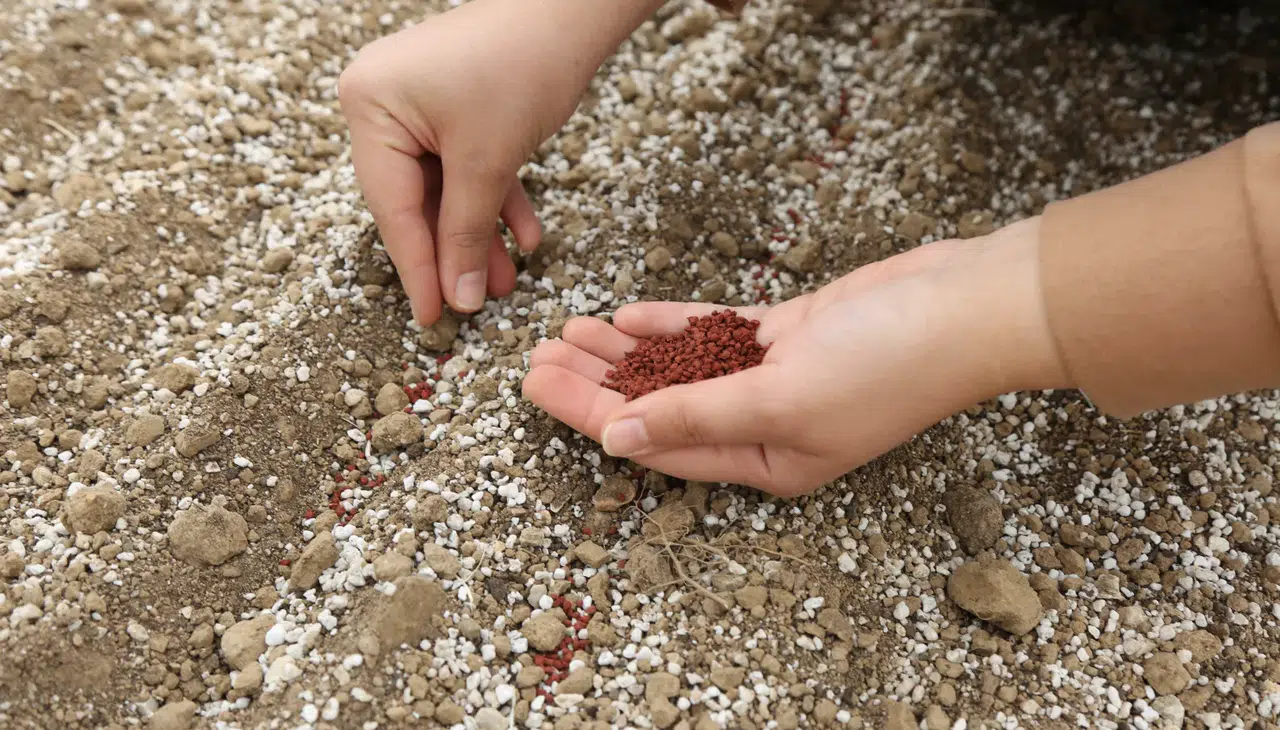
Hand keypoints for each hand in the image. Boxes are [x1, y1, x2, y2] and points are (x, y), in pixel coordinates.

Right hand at [339, 0, 665, 323]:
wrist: (571, 10)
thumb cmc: (522, 68)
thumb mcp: (488, 162)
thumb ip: (465, 234)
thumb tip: (459, 299)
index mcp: (370, 106)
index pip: (391, 206)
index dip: (417, 268)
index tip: (433, 319)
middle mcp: (382, 101)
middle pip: (415, 200)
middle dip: (454, 252)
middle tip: (475, 305)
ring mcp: (417, 102)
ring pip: (446, 188)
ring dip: (478, 234)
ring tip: (507, 283)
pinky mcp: (453, 105)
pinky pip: (466, 165)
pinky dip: (494, 200)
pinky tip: (526, 238)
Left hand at [522, 219, 1068, 495]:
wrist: (960, 306)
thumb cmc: (886, 366)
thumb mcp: (780, 399)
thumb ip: (698, 416)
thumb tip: (620, 438)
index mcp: (765, 462)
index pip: (658, 445)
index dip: (591, 417)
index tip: (539, 389)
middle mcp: (764, 426)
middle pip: (659, 407)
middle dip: (595, 384)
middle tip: (535, 357)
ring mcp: (774, 377)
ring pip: (680, 368)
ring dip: (624, 353)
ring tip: (566, 332)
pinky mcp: (788, 333)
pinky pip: (714, 332)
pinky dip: (671, 325)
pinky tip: (625, 316)